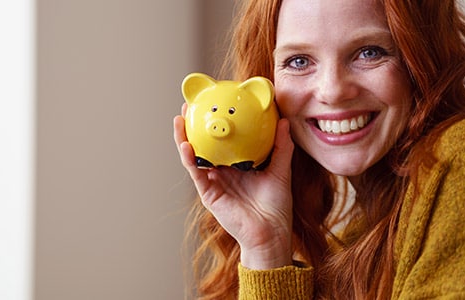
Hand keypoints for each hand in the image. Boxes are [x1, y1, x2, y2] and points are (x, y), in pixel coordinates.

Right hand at [173, 103, 294, 269]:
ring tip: (180, 119)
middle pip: (204, 144)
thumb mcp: (281, 170)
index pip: (223, 140)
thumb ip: (281, 146)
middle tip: (190, 105)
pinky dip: (189, 158)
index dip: (216, 123)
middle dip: (194, 125)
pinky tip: (186, 145)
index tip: (213, 102)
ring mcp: (213, 181)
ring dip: (184, 137)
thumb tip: (284, 121)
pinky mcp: (208, 193)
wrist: (271, 233)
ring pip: (194, 155)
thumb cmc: (276, 207)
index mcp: (237, 164)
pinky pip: (196, 172)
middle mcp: (222, 171)